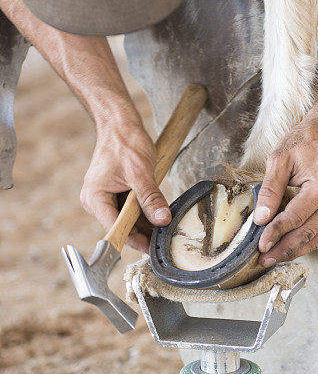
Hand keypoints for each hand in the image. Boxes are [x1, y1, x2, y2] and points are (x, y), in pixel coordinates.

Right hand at [80, 120, 170, 252]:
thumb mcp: (140, 172)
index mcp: (95, 198)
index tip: (153, 249)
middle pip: (122, 227)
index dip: (135, 240)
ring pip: (128, 221)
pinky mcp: (115, 195)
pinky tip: (160, 218)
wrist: (119, 124)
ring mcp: (105, 199)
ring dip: (146, 225)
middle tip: (165, 242)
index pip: (116, 228)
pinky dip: (145, 214)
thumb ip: (151, 197)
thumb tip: (162, 220)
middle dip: (143, 234)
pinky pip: (131, 211)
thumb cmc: (124, 142)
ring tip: (166, 232)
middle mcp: (96, 202)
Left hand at [254, 117, 317, 264]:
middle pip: (307, 234)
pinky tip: (290, 247)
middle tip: (264, 260)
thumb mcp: (281, 159)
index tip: (260, 246)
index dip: (276, 233)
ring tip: (274, 258)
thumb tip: (261, 219)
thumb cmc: (306, 141)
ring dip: (296, 251)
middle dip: (284, 249)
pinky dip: (307, 242)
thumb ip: (271, 190)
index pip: (295, 218)